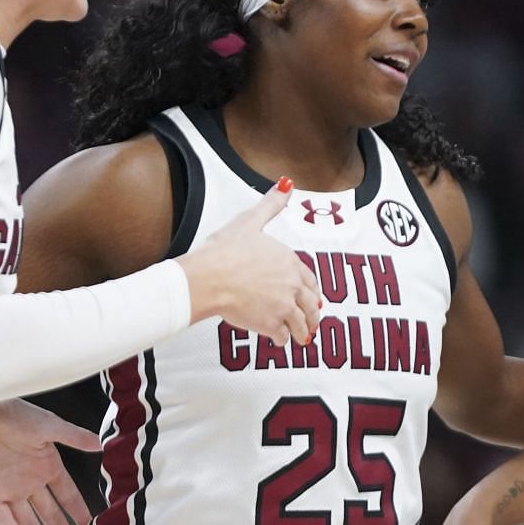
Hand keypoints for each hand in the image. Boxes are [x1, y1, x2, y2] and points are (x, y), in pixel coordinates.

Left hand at [0, 400, 101, 524]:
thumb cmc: (12, 415)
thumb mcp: (49, 425)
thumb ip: (74, 438)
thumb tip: (101, 445)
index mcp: (48, 465)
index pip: (69, 497)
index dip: (81, 515)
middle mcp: (31, 482)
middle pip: (53, 517)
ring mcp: (10, 491)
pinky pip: (5, 521)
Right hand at [180, 178, 322, 343]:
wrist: (208, 277)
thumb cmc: (224, 250)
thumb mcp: (250, 221)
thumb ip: (271, 205)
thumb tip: (286, 184)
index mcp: (290, 262)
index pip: (311, 280)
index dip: (313, 290)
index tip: (314, 298)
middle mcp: (292, 285)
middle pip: (311, 304)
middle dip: (313, 315)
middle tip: (312, 323)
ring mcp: (283, 306)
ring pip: (302, 324)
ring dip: (303, 331)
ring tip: (301, 338)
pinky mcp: (270, 324)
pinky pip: (283, 337)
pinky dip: (283, 340)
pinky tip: (280, 340)